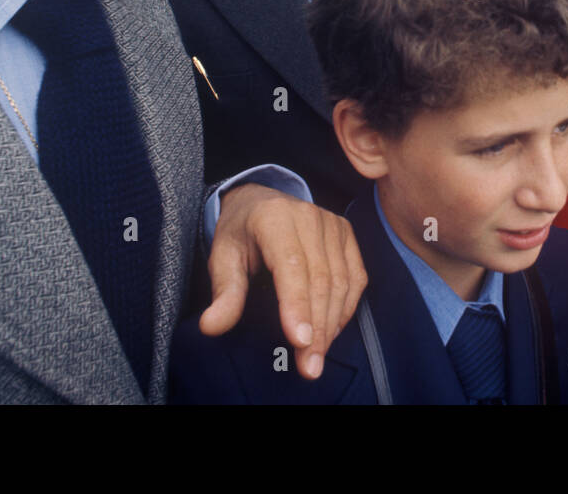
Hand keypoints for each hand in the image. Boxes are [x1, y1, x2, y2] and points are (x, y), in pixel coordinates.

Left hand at [199, 184, 366, 378]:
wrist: (260, 201)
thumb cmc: (240, 233)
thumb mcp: (222, 257)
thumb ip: (224, 292)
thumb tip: (212, 326)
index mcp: (274, 217)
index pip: (291, 266)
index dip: (297, 305)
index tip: (300, 341)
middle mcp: (309, 216)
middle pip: (321, 279)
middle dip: (317, 327)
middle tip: (309, 366)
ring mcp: (333, 223)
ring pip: (341, 282)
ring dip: (332, 324)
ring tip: (317, 357)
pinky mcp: (347, 234)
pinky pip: (356, 277)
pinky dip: (346, 308)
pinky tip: (331, 331)